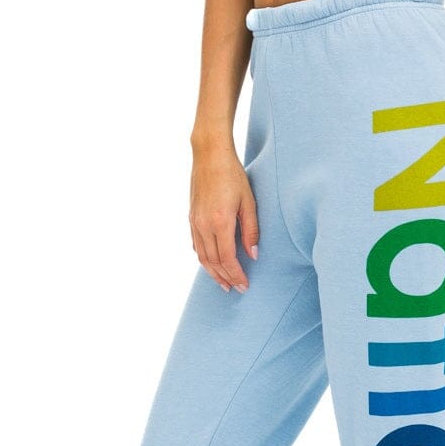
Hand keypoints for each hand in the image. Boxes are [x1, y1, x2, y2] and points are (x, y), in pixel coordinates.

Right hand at [187, 146, 259, 292]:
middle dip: (225, 278)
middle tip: (236, 289)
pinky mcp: (191, 217)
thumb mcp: (249, 201)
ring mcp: (195, 221)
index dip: (236, 274)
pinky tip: (211, 263)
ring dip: (213, 272)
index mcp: (220, 222)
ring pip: (202, 256)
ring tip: (223, 283)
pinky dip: (203, 258)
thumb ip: (251, 230)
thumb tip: (253, 254)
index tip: (245, 285)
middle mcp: (204, 225)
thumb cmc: (233, 175)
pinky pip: (196, 244)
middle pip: (213, 262)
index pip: (228, 258)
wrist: (209, 155)